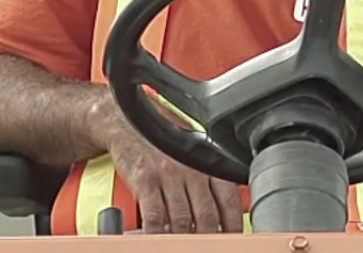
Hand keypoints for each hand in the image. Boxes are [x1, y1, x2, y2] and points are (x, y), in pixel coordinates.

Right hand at [103, 110, 244, 233]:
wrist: (127, 122)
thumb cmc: (160, 140)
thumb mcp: (191, 153)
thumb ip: (208, 178)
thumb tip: (224, 209)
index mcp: (207, 163)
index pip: (229, 200)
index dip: (234, 224)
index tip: (234, 238)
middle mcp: (191, 169)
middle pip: (208, 215)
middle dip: (211, 237)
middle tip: (209, 246)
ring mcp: (168, 175)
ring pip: (182, 220)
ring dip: (185, 239)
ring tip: (185, 246)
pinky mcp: (145, 181)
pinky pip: (154, 216)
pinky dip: (158, 233)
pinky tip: (160, 239)